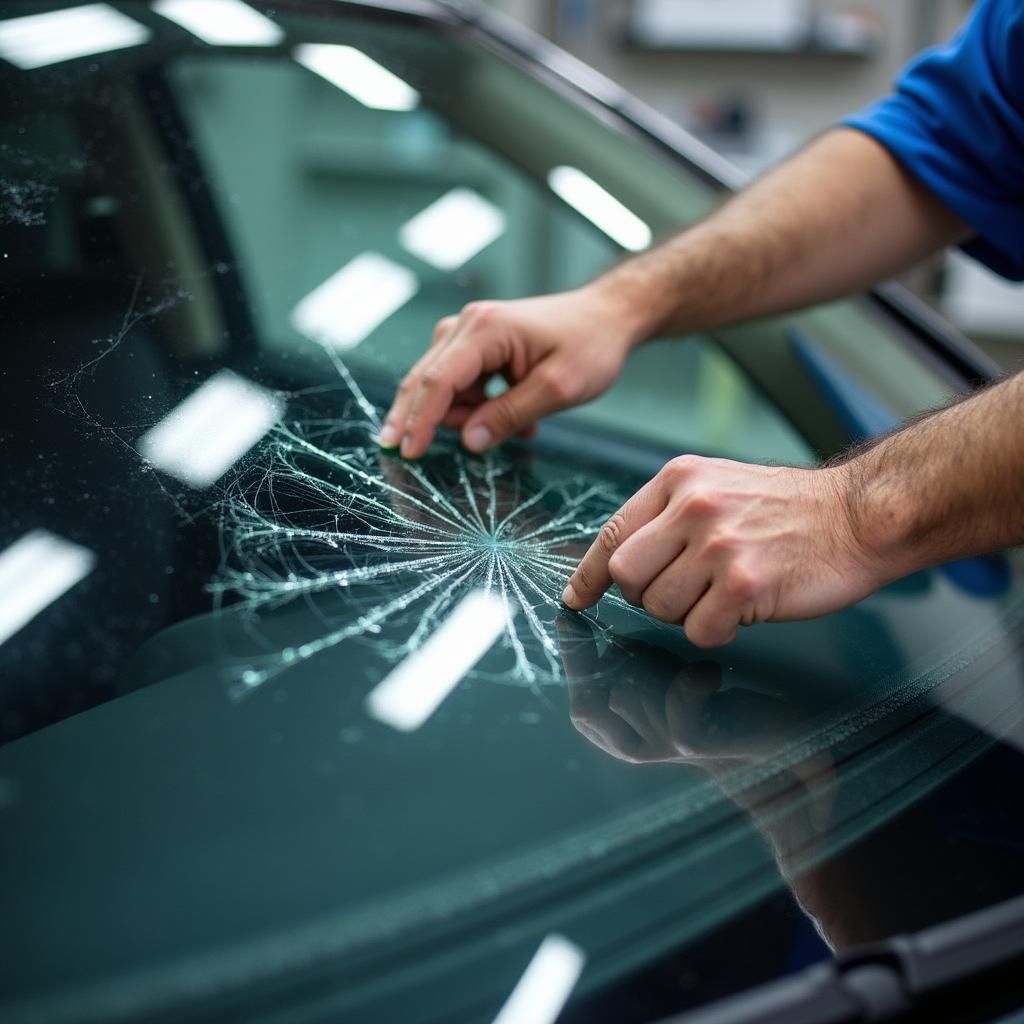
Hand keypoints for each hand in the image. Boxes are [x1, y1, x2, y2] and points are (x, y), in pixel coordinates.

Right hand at [379, 286, 638, 458]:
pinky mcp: (476, 343)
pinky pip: (460, 383)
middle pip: (425, 380)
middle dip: (421, 421)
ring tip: (521, 426)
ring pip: (442, 385)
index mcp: (485, 330)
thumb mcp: (558, 389)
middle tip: (412, 454)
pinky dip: (479, 407)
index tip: (409, 453)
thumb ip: (510, 415)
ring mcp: (469, 332)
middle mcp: (467, 324)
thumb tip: (468, 441)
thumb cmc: (590, 346)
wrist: (608, 317)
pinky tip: (516, 417)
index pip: (438, 381)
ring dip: (468, 416)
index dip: (420, 421)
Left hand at [562, 455, 885, 647]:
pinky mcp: (744, 584)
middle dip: (646, 594)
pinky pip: (699, 631)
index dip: (589, 574)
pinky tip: (742, 610)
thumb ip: (668, 515)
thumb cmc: (789, 508)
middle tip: (683, 592)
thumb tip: (615, 561)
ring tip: (721, 594)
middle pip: (626, 575)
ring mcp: (718, 546)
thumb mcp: (718, 486)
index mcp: (680, 480)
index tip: (577, 598)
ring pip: (659, 607)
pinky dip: (716, 631)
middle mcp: (693, 508)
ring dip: (685, 613)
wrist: (860, 515)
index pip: (612, 532)